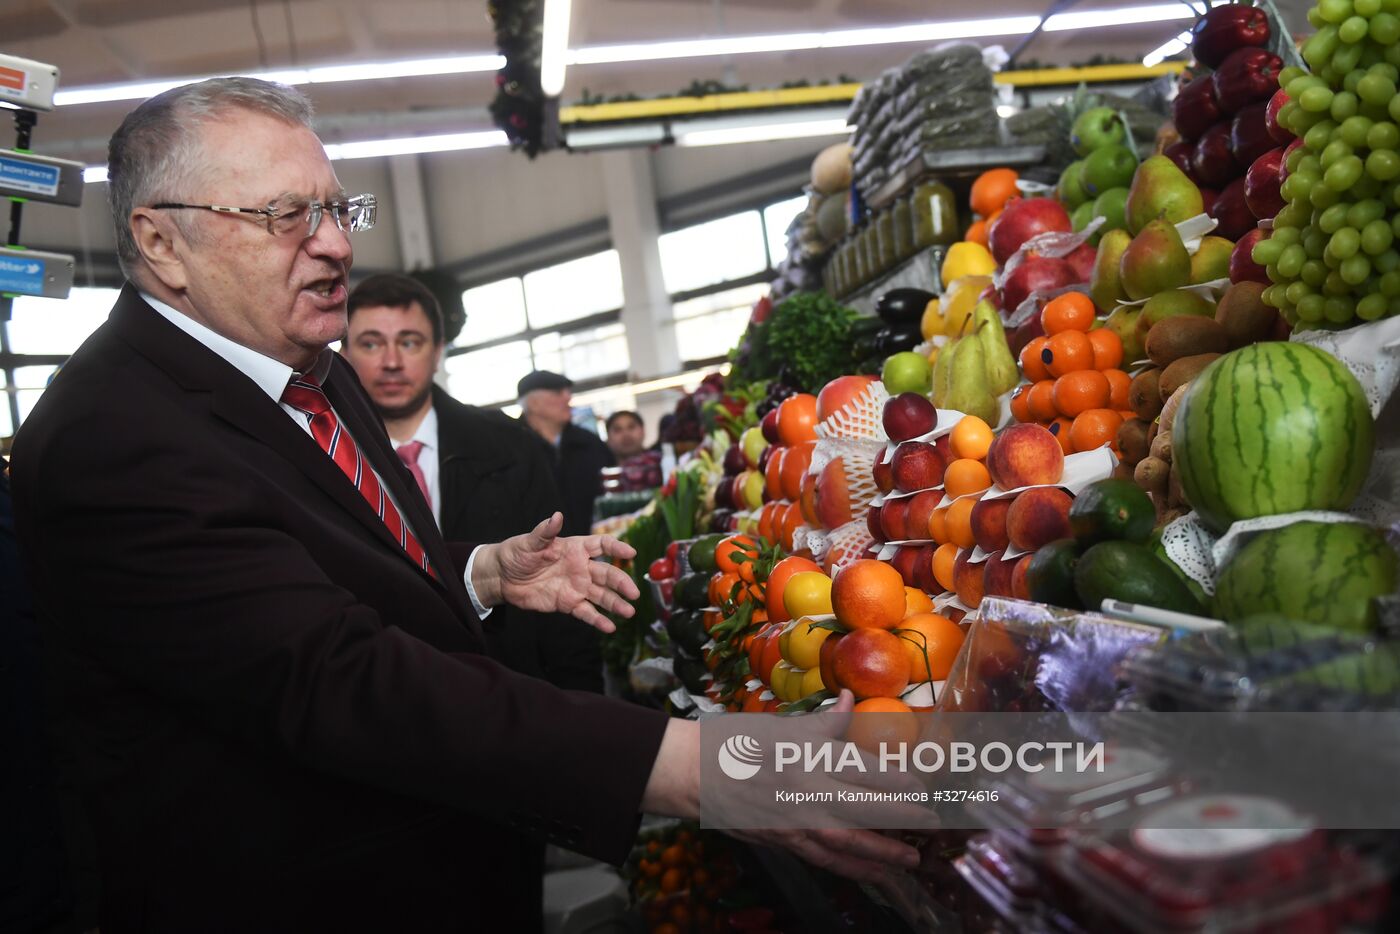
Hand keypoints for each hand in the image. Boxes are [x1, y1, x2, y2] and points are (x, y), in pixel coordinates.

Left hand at [472, 512, 638, 631]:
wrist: (502, 578)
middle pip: (607, 574)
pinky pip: (586, 612)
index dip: (616, 547)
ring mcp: (576, 587)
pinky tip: (610, 627)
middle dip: (621, 583)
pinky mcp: (568, 604)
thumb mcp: (529, 541)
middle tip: (634, 593)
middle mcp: (581, 568)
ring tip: (629, 612)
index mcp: (575, 548)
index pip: (601, 545)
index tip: (630, 553)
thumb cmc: (517, 554)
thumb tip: (557, 516)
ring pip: (601, 595)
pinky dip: (598, 620)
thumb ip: (545, 531)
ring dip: (616, 603)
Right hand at [723, 691, 922, 882]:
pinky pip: (824, 860)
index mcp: (807, 757)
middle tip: (933, 821)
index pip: (863, 770)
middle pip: (865, 808)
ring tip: (911, 859)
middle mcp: (805, 793)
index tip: (922, 784)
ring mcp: (794, 822)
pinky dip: (852, 868)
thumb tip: (850, 702)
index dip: (896, 779)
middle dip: (902, 817)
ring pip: (849, 842)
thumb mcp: (778, 725)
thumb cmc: (732, 742)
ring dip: (883, 852)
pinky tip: (871, 873)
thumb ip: (821, 722)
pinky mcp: (782, 841)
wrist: (689, 773)